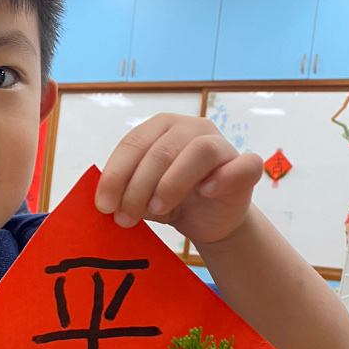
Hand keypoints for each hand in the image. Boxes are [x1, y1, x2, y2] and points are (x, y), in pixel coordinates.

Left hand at [94, 114, 263, 246]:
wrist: (209, 220)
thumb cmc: (172, 200)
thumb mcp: (141, 196)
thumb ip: (123, 193)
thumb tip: (103, 202)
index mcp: (161, 127)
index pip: (133, 143)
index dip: (115, 175)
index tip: (103, 205)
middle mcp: (191, 128)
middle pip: (161, 151)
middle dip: (137, 188)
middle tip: (125, 218)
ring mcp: (222, 144)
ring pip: (198, 152)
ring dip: (171, 183)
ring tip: (157, 209)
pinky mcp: (245, 166)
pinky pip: (242, 165)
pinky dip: (223, 178)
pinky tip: (207, 192)